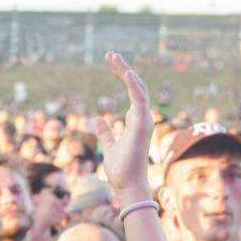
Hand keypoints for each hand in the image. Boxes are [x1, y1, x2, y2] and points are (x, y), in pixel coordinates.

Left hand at [95, 53, 153, 203]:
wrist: (128, 185)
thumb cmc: (121, 169)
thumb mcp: (109, 146)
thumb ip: (105, 132)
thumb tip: (96, 119)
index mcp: (136, 121)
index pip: (131, 92)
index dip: (123, 76)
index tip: (111, 62)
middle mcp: (143, 118)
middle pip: (135, 86)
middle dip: (123, 69)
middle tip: (110, 55)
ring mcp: (144, 120)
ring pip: (138, 89)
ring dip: (126, 72)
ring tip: (113, 57)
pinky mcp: (142, 125)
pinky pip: (140, 100)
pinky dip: (133, 85)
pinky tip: (125, 72)